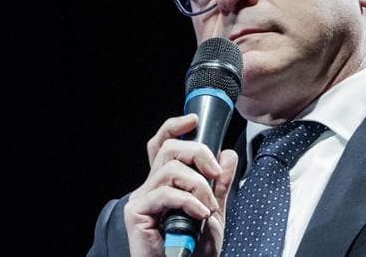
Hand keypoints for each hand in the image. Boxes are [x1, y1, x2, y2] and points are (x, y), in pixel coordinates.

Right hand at [124, 114, 237, 256]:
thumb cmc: (193, 251)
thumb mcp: (213, 213)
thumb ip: (219, 186)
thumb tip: (228, 155)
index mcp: (165, 184)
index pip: (162, 145)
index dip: (174, 127)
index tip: (194, 120)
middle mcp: (150, 187)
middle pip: (169, 149)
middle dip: (198, 153)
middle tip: (216, 174)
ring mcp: (142, 199)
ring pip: (171, 169)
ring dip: (198, 185)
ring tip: (209, 208)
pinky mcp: (137, 213)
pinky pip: (166, 194)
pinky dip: (190, 202)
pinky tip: (201, 216)